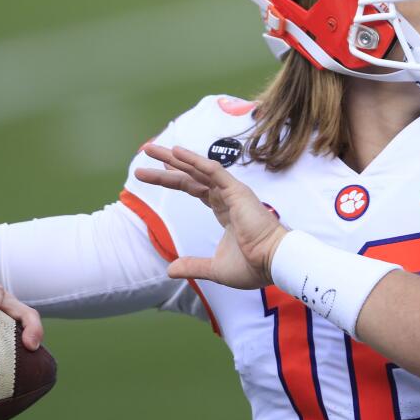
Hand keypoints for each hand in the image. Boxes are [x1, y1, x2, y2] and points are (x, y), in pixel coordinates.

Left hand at [134, 144, 288, 289]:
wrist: (273, 263)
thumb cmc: (253, 266)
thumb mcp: (215, 269)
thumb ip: (193, 266)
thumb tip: (170, 270)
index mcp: (225, 211)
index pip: (196, 189)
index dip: (177, 179)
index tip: (160, 171)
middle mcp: (227, 197)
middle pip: (191, 176)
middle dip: (168, 164)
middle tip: (147, 152)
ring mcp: (232, 192)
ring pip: (197, 170)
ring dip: (173, 159)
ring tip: (150, 150)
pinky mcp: (237, 191)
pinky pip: (213, 171)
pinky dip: (195, 161)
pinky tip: (177, 152)